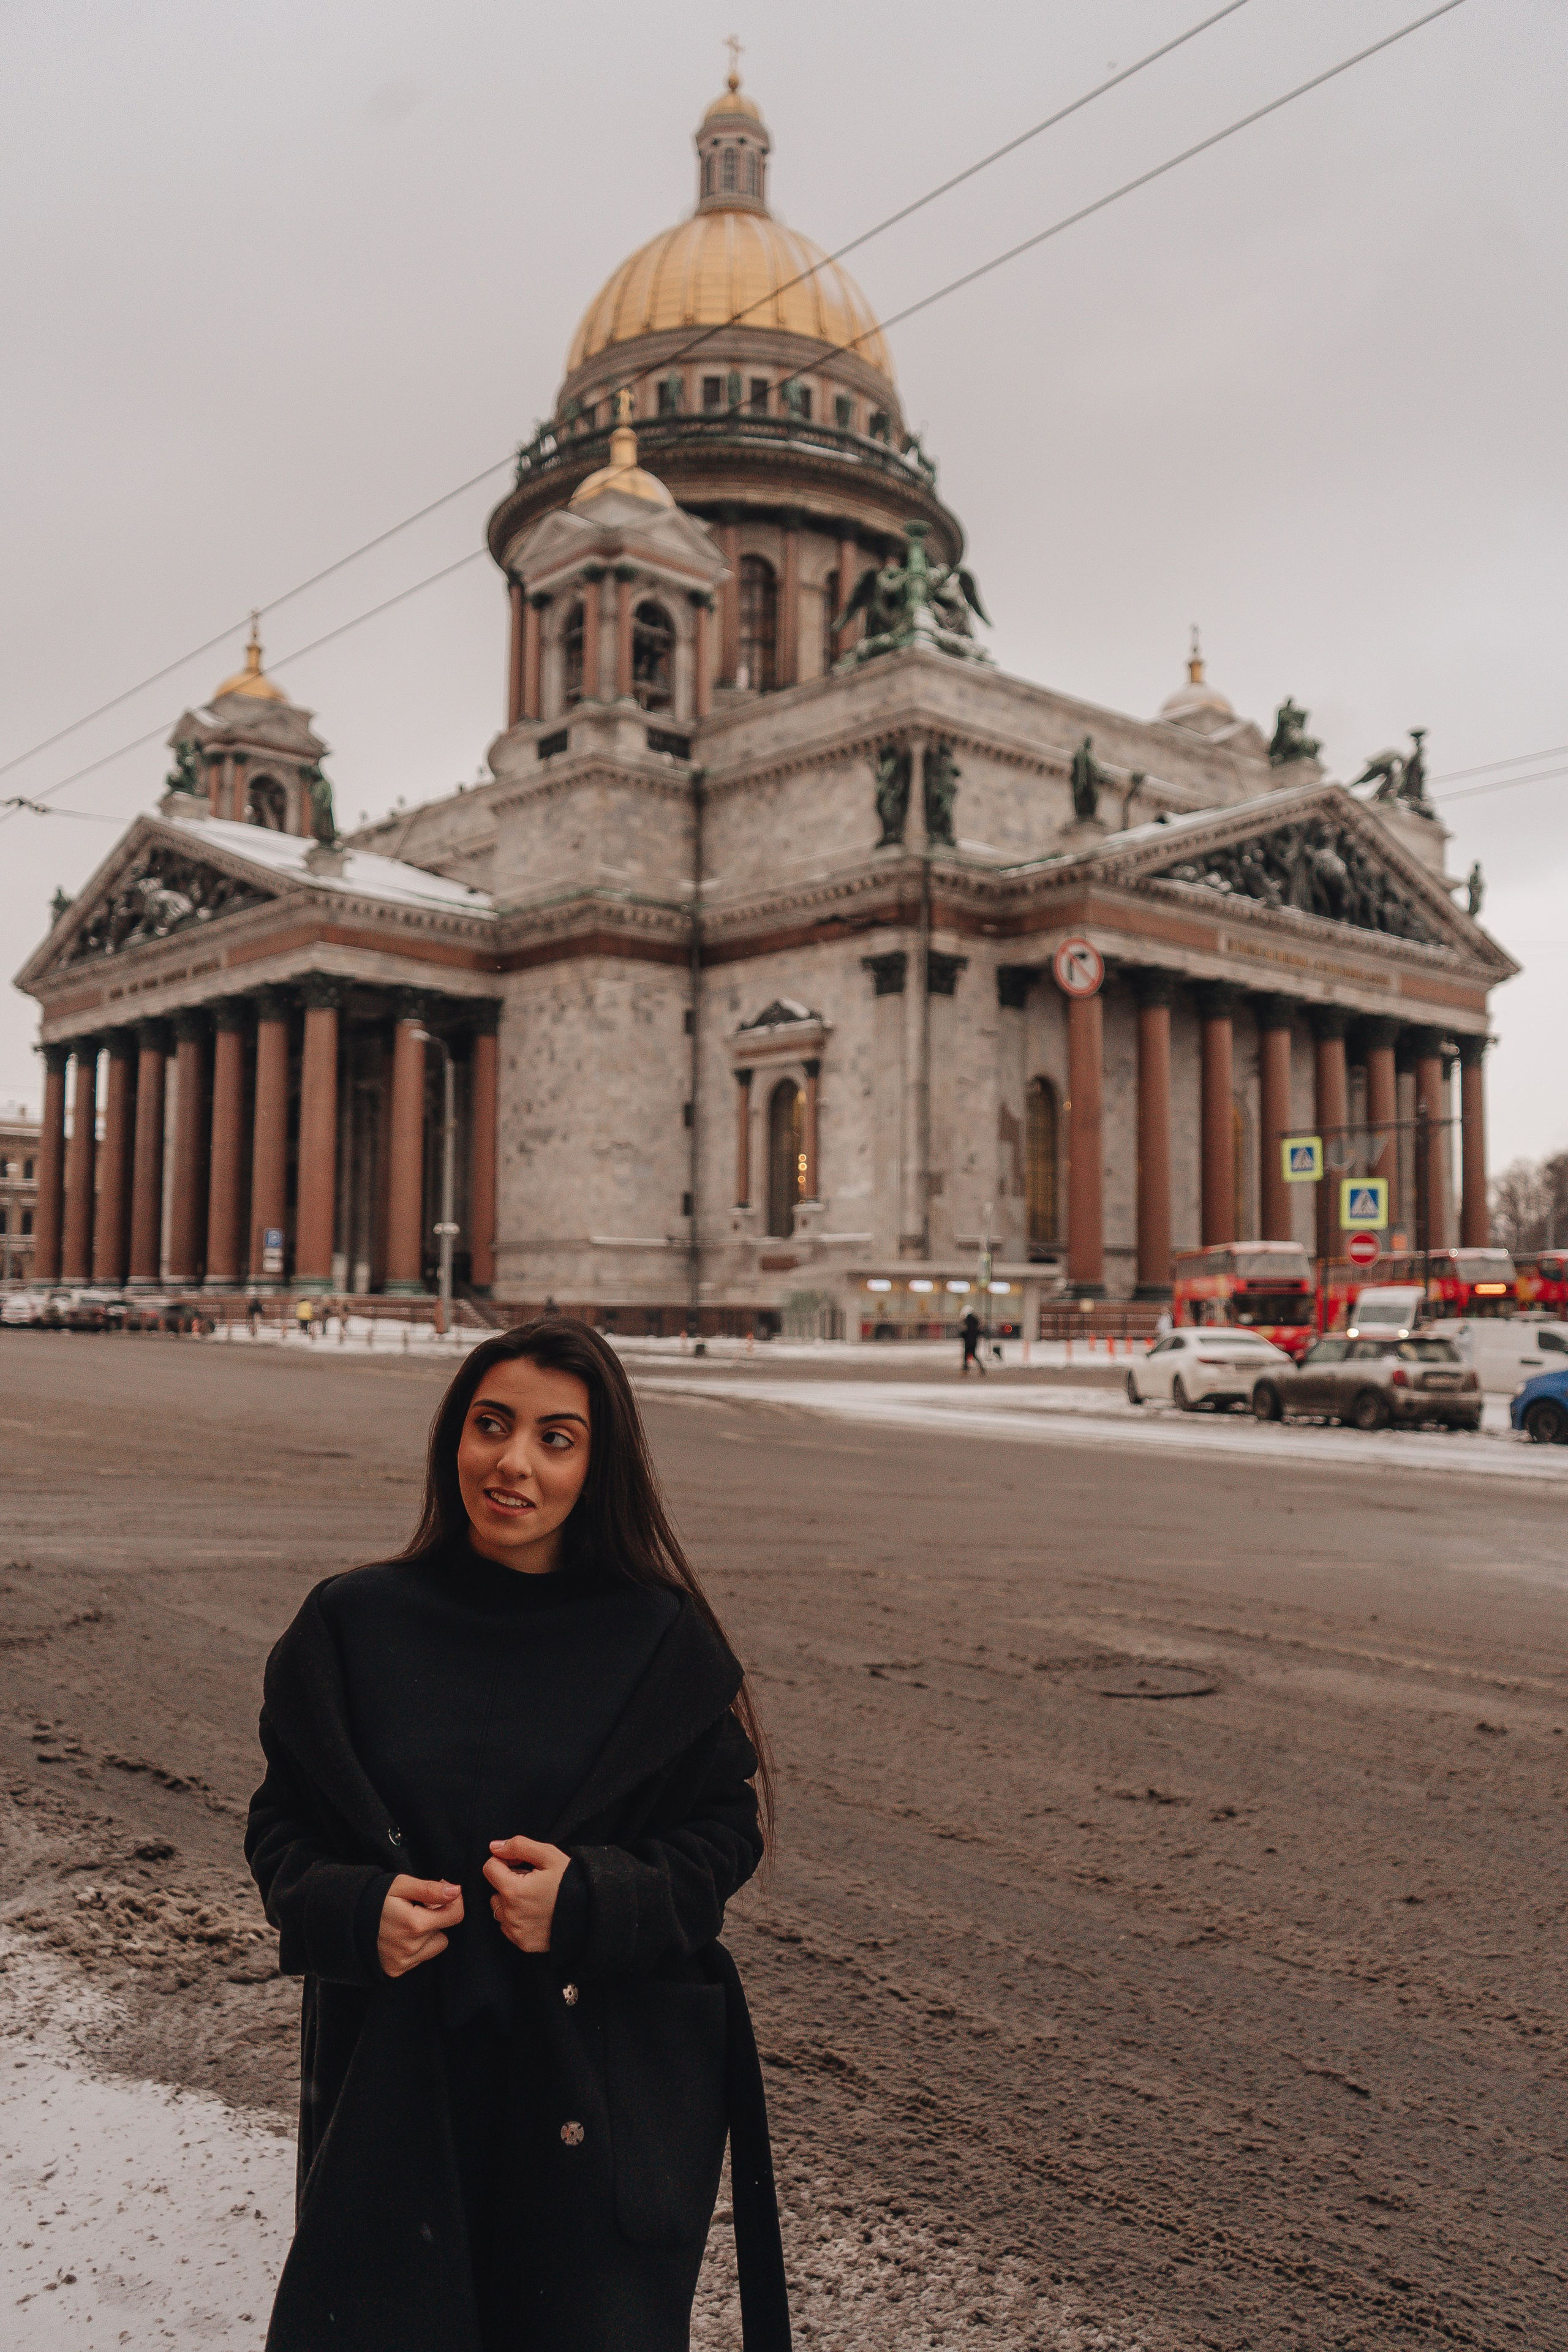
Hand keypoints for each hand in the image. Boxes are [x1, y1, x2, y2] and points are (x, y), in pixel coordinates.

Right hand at [377, 1875, 463, 1977]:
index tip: (440, 1891)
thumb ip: (430, 1889)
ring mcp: (403, 1961)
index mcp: (414, 1924)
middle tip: (414, 1907)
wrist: (346, 1920)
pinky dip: (416, 1946)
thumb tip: (456, 1891)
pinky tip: (399, 1936)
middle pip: (444, 1930)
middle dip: (435, 1917)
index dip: (452, 1900)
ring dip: (427, 1933)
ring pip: (435, 1945)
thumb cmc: (374, 1898)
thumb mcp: (401, 1885)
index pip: (455, 1915)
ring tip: (405, 1923)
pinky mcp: (397, 1970)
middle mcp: (410, 1947)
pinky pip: (421, 1957)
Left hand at [483, 1835, 570, 1953]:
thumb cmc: (571, 1882)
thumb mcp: (549, 1855)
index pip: (490, 1868)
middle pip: (495, 1890)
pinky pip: (508, 1927)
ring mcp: (516, 1931)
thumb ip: (518, 1846)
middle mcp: (510, 1914)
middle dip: (509, 1883)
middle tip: (534, 1883)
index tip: (521, 1864)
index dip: (504, 1862)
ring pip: (500, 1910)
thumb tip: (494, 1847)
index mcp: (513, 1890)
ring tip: (535, 1899)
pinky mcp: (523, 1943)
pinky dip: (518, 1919)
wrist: (590, 1913)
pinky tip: (537, 1914)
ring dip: (511, 1903)